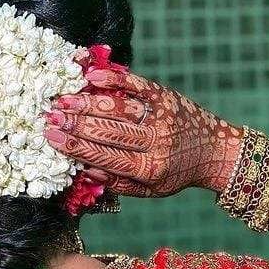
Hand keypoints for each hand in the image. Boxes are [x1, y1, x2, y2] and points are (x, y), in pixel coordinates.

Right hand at [43, 62, 244, 196]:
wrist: (217, 151)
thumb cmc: (176, 173)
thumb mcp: (149, 190)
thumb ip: (118, 183)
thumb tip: (87, 170)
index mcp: (148, 168)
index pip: (104, 156)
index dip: (75, 147)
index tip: (51, 139)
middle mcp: (156, 142)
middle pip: (108, 131)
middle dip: (76, 124)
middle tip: (50, 117)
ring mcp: (162, 116)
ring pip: (119, 109)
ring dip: (88, 103)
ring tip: (63, 100)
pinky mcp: (167, 97)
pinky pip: (138, 86)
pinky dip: (115, 80)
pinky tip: (92, 78)